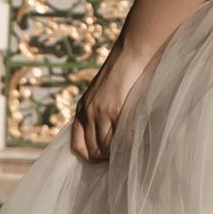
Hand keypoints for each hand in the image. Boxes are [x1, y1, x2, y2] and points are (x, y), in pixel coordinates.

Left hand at [70, 41, 147, 167]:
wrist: (132, 53)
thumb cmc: (124, 73)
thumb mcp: (104, 93)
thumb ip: (101, 112)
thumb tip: (110, 136)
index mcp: (82, 108)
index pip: (77, 145)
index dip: (89, 157)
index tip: (103, 160)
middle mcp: (87, 112)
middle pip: (92, 150)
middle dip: (106, 158)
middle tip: (120, 159)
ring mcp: (100, 112)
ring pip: (105, 148)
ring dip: (117, 154)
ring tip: (129, 153)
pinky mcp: (114, 110)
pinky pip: (119, 138)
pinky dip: (127, 146)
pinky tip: (136, 144)